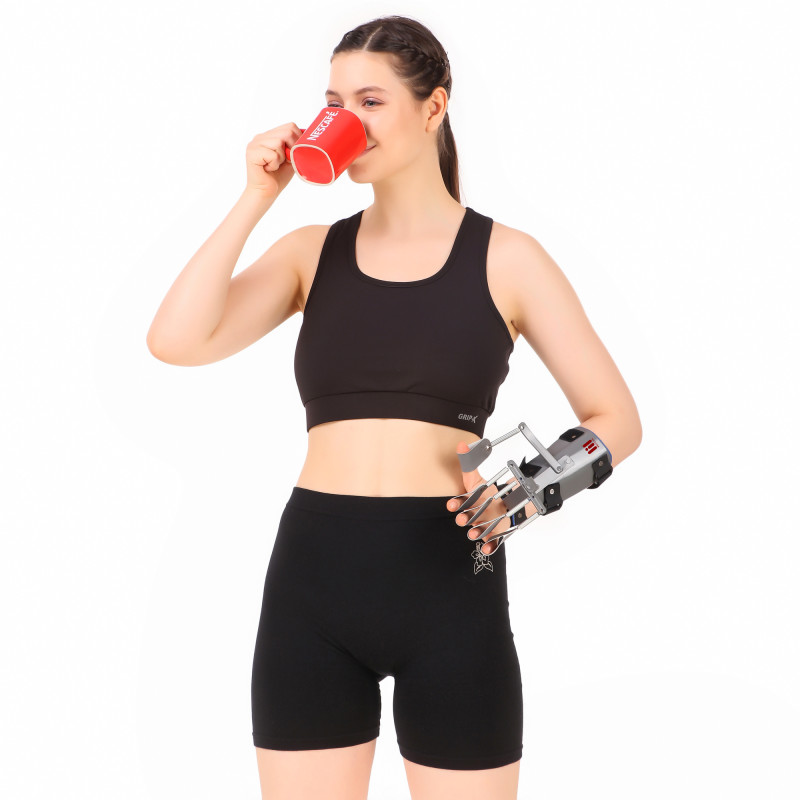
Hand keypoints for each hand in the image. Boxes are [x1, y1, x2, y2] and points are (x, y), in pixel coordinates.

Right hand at [244, 123, 303, 197]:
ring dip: (281, 158)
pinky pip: (273, 154)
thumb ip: (296, 146)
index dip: (298, 140)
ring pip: (279, 143)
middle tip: (284, 161)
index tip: (294, 154)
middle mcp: (261, 137)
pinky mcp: (252, 152)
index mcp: (270, 136)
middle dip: (291, 148)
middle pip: (286, 132)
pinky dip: (274, 164)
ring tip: (274, 165)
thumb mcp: (291, 158)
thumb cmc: (278, 176)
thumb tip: (308, 136)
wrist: (266, 192)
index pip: (290, 126)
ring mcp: (255, 143)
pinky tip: (268, 168)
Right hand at [446, 441, 513, 555]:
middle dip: (464, 518)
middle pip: (468, 518)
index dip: (456, 503)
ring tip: (474, 533)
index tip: (452, 504)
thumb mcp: (478, 479)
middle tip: (462, 519)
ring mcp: (484, 526)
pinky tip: (487, 548)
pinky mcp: (494, 535)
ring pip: (478, 530)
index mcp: (470, 503)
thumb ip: (469, 464)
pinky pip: (491, 542)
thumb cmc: (488, 494)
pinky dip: (489, 546)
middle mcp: (474, 516)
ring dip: (475, 532)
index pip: (460, 502)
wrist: (506, 506)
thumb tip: (462, 444)